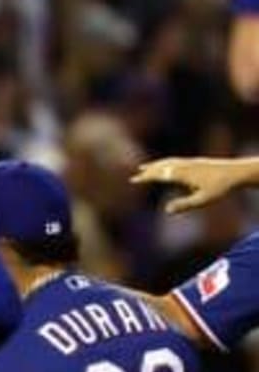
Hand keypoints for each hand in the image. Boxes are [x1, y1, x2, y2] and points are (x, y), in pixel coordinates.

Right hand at [131, 157, 258, 214]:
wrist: (237, 172)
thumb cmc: (221, 187)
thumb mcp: (203, 200)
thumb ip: (184, 205)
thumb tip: (166, 210)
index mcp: (183, 174)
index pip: (159, 175)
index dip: (146, 178)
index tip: (134, 180)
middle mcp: (185, 166)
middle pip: (161, 167)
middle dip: (147, 171)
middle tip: (135, 175)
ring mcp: (190, 162)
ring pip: (168, 162)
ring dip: (155, 164)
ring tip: (145, 167)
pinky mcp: (196, 161)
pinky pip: (175, 160)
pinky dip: (165, 162)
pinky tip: (166, 166)